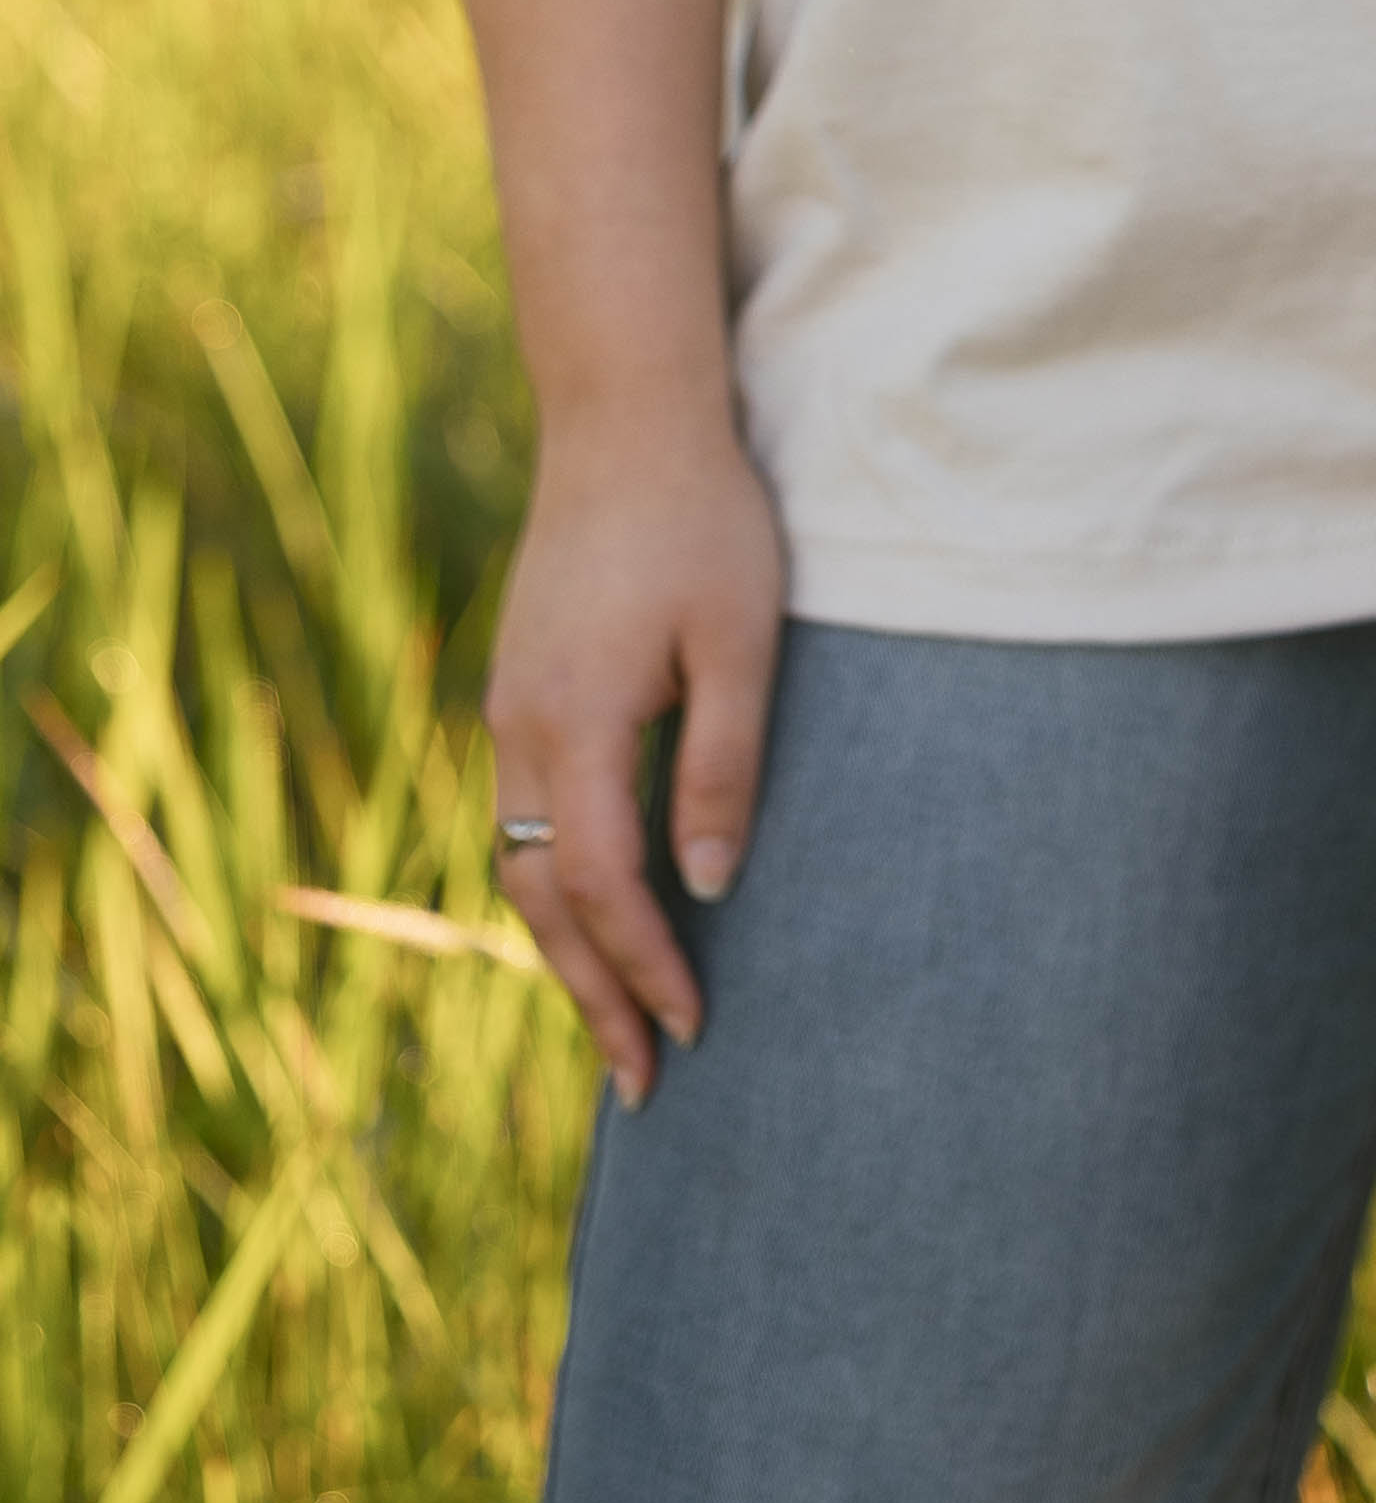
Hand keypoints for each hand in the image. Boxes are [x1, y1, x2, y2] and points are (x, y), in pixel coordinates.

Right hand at [485, 407, 787, 1105]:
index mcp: (574, 724)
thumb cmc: (702, 520)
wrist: (625, 418)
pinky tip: (592, 912)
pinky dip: (555, 885)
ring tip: (618, 1022)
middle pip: (543, 899)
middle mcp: (521, 730)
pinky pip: (524, 818)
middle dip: (593, 995)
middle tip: (643, 1084)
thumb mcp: (738, 639)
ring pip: (522, 865)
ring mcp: (510, 710)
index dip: (646, 966)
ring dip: (567, 949)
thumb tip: (709, 885)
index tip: (693, 1031)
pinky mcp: (521, 687)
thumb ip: (720, 762)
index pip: (603, 885)